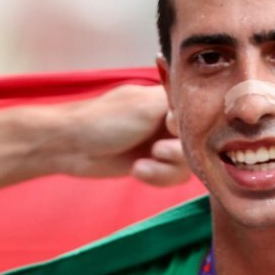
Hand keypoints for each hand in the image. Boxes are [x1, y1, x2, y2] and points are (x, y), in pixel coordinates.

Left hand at [49, 84, 189, 186]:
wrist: (71, 146)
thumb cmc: (104, 119)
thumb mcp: (145, 106)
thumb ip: (178, 106)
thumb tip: (203, 110)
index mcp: (166, 98)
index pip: (200, 112)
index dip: (191, 126)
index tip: (171, 128)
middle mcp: (167, 120)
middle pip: (197, 142)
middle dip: (178, 152)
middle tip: (158, 151)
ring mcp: (159, 142)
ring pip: (186, 163)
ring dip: (165, 169)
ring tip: (142, 167)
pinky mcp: (151, 164)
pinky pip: (171, 176)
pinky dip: (156, 177)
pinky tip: (137, 171)